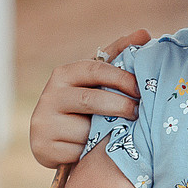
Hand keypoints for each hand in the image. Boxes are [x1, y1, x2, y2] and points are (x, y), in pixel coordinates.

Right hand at [30, 29, 149, 167]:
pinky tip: (96, 151)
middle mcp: (49, 95)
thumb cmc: (84, 105)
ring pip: (85, 130)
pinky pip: (77, 152)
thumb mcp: (96, 81)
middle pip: (90, 100)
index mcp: (63, 74)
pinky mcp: (42, 147)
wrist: (54, 140)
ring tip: (119, 133)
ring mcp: (43, 122)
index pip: (94, 69)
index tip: (141, 88)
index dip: (120, 77)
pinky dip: (91, 153)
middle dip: (119, 106)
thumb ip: (118, 58)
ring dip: (105, 134)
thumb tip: (144, 33)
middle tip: (138, 113)